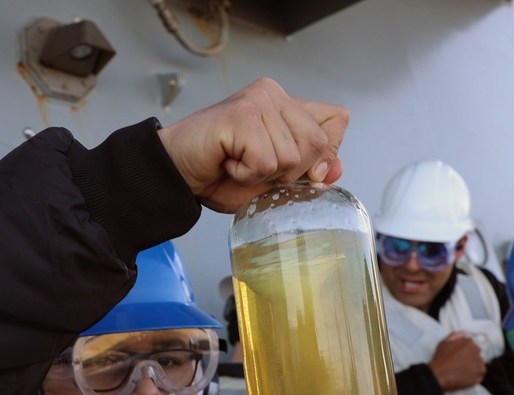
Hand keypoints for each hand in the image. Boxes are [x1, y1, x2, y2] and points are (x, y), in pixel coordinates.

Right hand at [157, 78, 348, 213]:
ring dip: (262, 176)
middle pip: (318, 143)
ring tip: (237, 163)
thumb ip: (307, 172)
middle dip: (290, 172)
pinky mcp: (242, 114)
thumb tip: (336, 170)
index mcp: (287, 104)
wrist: (176, 173)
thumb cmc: (219, 174)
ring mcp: (258, 100)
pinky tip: (227, 162)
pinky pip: (265, 162)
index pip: (338, 119)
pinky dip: (246, 175)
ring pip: (291, 157)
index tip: (304, 171)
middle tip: (254, 167)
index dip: (327, 153)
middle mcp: (274, 94)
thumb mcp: (273, 180)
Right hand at [428, 331, 485, 391]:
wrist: (440, 374)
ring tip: (462, 371)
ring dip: (473, 367)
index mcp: (469, 342)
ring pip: (478, 364)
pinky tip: (465, 376)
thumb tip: (464, 332)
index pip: (471, 345)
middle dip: (470, 358)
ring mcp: (479, 362)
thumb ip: (455, 336)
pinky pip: (479, 374)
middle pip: (476, 354)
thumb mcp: (444, 343)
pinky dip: (474, 376)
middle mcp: (476, 351)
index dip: (464, 351)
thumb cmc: (441, 358)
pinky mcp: (480, 373)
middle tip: (460, 364)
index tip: (458, 356)